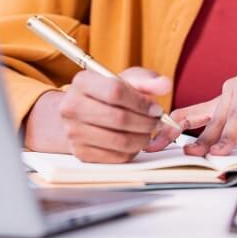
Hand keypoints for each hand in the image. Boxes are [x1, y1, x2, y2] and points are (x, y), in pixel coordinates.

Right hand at [24, 67, 178, 162]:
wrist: (82, 114)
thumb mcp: (126, 80)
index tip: (156, 108)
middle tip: (157, 123)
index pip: (116, 92)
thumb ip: (147, 80)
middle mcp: (71, 106)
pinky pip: (116, 157)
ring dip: (142, 138)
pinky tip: (135, 141)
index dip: (141, 102)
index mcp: (82, 81)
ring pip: (119, 141)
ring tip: (149, 132)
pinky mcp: (80, 153)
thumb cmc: (107, 95)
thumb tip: (164, 85)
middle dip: (146, 123)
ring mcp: (73, 132)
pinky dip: (132, 151)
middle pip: (119, 118)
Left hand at [171, 41, 236, 157]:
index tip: (153, 145)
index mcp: (224, 100)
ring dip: (228, 138)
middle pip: (210, 120)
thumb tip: (218, 159)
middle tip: (188, 156)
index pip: (190, 116)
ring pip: (234, 115)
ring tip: (222, 155)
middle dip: (198, 140)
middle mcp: (230, 89)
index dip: (169, 130)